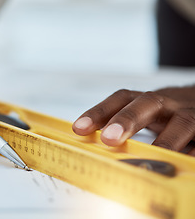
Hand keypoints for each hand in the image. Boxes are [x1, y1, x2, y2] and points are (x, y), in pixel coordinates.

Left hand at [72, 87, 194, 154]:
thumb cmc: (169, 114)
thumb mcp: (147, 114)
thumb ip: (125, 127)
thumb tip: (92, 144)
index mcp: (148, 100)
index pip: (121, 99)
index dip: (99, 111)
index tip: (79, 128)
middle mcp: (170, 102)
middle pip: (148, 103)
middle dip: (127, 120)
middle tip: (109, 138)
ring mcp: (192, 113)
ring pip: (183, 122)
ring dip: (165, 141)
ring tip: (150, 159)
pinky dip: (192, 152)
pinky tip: (182, 163)